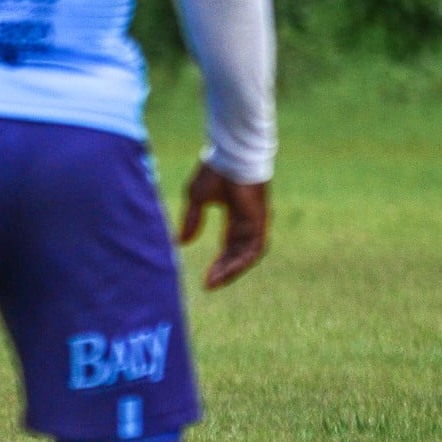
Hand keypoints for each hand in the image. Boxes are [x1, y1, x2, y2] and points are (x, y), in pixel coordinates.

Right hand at [177, 162, 269, 289]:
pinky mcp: (259, 222)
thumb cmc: (215, 172)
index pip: (230, 245)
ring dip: (232, 270)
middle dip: (223, 270)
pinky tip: (228, 270)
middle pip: (238, 253)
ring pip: (247, 255)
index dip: (219, 262)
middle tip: (208, 284)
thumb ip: (192, 220)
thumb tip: (182, 242)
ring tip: (215, 282)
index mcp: (236, 216)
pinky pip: (254, 249)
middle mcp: (248, 222)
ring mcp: (256, 222)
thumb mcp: (197, 198)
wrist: (230, 157)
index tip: (206, 278)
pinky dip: (241, 261)